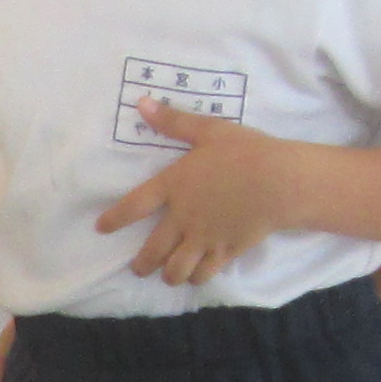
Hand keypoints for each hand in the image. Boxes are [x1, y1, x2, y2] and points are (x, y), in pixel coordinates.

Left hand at [98, 106, 295, 287]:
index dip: (115, 218)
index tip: (101, 228)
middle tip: (138, 269)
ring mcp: (204, 238)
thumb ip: (174, 121)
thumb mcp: (208, 130)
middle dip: (142, 264)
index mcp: (174, 186)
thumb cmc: (244, 152)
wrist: (279, 181)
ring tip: (167, 276)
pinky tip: (196, 275)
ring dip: (168, 275)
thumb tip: (142, 103)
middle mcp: (183, 217)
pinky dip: (197, 277)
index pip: (134, 205)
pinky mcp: (226, 251)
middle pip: (153, 250)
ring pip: (176, 269)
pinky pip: (204, 273)